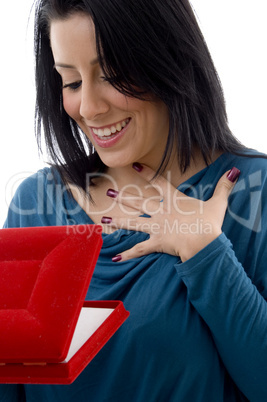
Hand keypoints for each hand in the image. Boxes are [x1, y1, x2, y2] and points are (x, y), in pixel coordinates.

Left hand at [101, 164, 239, 262]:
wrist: (205, 242)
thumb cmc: (210, 223)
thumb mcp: (218, 203)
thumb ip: (224, 187)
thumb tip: (234, 171)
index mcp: (174, 201)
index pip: (158, 182)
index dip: (146, 173)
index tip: (134, 165)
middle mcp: (161, 212)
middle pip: (139, 202)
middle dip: (124, 196)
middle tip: (110, 191)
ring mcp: (157, 227)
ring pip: (133, 222)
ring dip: (119, 220)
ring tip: (103, 218)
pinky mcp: (157, 242)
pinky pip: (140, 249)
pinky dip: (128, 254)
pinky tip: (114, 257)